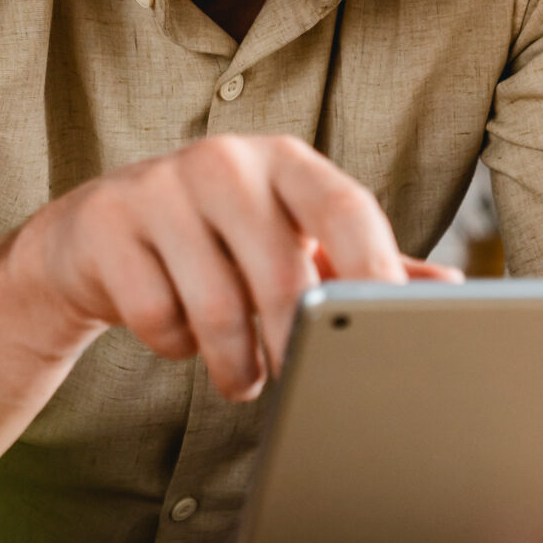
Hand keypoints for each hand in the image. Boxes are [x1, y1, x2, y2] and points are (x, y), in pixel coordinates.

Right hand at [4, 135, 455, 401]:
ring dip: (235, 364)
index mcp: (285, 162)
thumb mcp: (290, 241)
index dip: (376, 268)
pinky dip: (172, 347)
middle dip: (292, 347)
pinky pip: (156, 316)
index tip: (392, 328)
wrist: (96, 237)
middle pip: (282, 273)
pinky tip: (176, 334)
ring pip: (216, 308)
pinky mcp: (107, 223)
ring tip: (242, 376)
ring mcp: (160, 185)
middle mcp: (226, 161)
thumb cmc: (216, 242)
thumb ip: (359, 263)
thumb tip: (447, 287)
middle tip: (292, 381)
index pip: (345, 207)